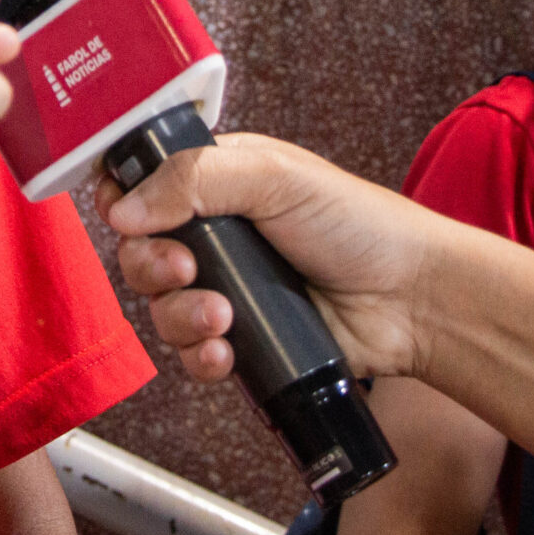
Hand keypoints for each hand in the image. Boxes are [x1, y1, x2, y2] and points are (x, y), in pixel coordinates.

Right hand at [101, 133, 434, 382]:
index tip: (121, 216)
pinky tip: (226, 352)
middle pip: (140, 253)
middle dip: (151, 266)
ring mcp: (226, 290)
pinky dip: (199, 356)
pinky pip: (191, 355)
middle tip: (185, 268)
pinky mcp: (241, 341)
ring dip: (179, 316)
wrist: (413, 300)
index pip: (142, 187)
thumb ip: (195, 179)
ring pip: (160, 308)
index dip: (121, 202)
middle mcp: (216, 236)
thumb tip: (124, 208)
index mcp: (218, 182)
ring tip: (222, 317)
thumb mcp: (276, 178)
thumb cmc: (361, 225)